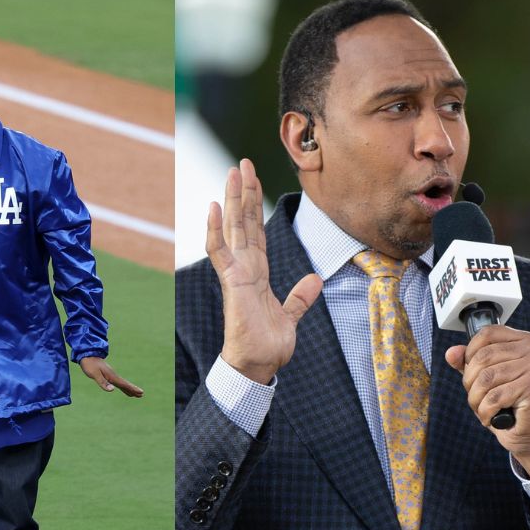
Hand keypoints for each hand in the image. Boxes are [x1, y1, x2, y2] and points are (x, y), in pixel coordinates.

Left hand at [80, 356, 142, 396]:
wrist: (87, 355)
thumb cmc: (90, 365)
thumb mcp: (95, 374)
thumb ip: (103, 382)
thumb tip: (112, 390)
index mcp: (111, 376)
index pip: (124, 384)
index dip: (132, 389)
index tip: (141, 392)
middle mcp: (113, 375)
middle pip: (125, 384)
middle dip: (133, 389)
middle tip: (142, 394)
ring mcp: (111, 375)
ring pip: (122, 383)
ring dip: (129, 389)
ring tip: (135, 394)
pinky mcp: (108, 374)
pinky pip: (117, 382)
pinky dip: (122, 386)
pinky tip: (122, 388)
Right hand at [208, 159, 322, 383]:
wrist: (258, 365)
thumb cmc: (268, 345)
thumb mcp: (291, 316)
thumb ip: (300, 297)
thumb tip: (314, 279)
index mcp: (257, 272)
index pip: (255, 231)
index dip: (255, 205)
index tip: (253, 179)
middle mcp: (245, 268)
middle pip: (244, 222)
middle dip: (243, 192)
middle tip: (241, 163)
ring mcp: (236, 273)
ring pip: (234, 229)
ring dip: (232, 200)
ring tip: (231, 174)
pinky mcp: (232, 283)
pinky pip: (221, 251)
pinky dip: (216, 229)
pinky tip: (215, 207)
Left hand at [444, 325, 529, 477]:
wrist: (527, 432)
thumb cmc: (505, 402)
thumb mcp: (482, 378)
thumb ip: (467, 362)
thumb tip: (451, 353)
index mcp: (523, 340)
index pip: (487, 334)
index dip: (469, 352)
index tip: (470, 371)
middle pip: (483, 357)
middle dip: (470, 381)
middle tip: (476, 396)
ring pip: (486, 378)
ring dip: (476, 399)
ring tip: (482, 408)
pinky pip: (494, 397)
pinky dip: (485, 411)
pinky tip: (490, 417)